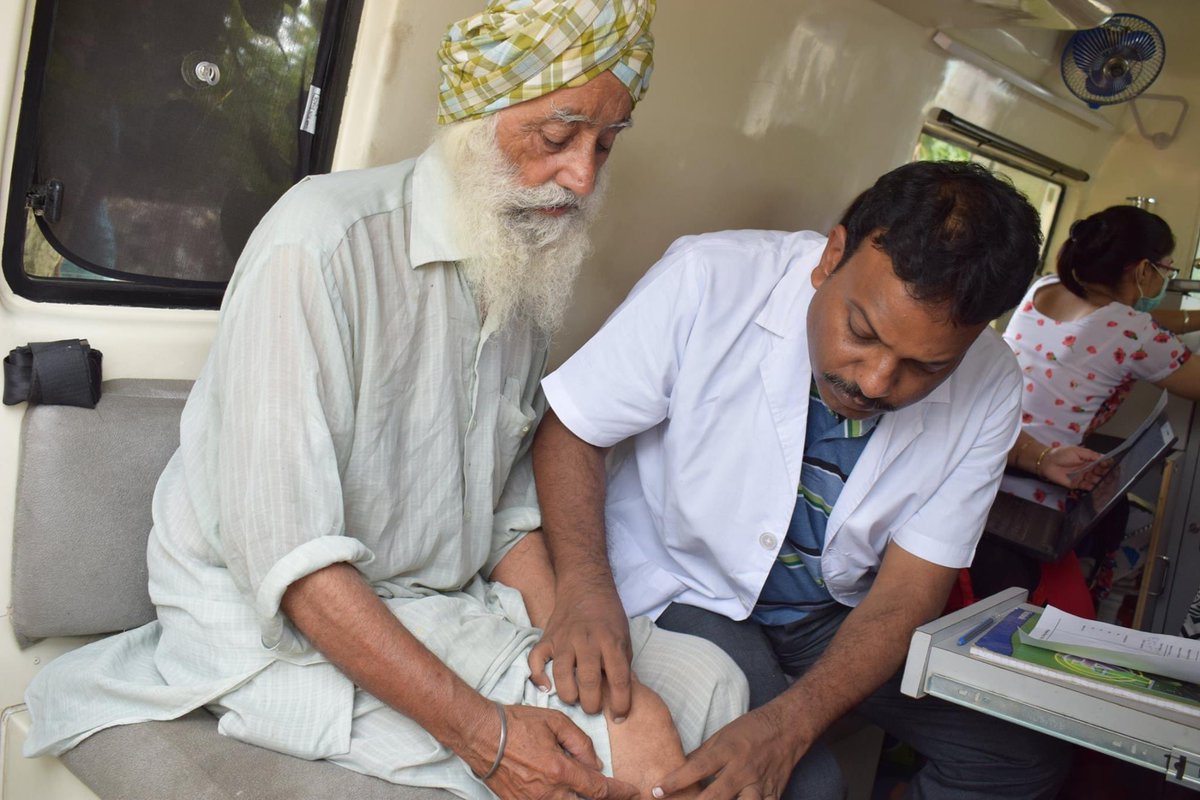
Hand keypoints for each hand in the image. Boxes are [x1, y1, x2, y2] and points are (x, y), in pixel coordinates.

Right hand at [480, 704, 640, 799]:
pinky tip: (566, 792)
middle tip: (616, 795)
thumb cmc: (517, 724)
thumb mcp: (555, 722)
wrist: (480, 735)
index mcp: (559, 771)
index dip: (619, 792)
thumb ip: (580, 743)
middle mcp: (548, 793)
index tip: (632, 792)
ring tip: (589, 791)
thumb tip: (595, 763)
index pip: (598, 789)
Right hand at [528, 582, 632, 717]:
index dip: (621, 703)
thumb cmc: (608, 615)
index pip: (619, 679)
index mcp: (611, 641)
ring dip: (569, 695)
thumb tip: (625, 694)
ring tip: (575, 699)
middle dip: (592, 705)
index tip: (620, 717)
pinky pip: (536, 660)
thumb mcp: (624, 637)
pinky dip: (538, 676)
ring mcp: (564, 639)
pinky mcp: (547, 638)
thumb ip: (623, 664)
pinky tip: (546, 687)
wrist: (585, 586)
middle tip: (594, 708)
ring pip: (562, 675)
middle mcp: (587, 641)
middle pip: (589, 682)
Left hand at [652, 705, 801, 799]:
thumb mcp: (722, 736)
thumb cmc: (750, 730)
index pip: (697, 767)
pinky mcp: (773, 794)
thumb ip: (701, 756)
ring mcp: (759, 784)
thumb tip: (678, 771)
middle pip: (716, 795)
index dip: (676, 780)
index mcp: (727, 750)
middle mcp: (742, 769)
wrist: (787, 728)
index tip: (657, 791)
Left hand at [1040, 445, 1107, 489]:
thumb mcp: (1077, 451)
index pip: (1101, 463)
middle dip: (1105, 474)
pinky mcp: (1077, 484)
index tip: (1110, 465)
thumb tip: (1104, 457)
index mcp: (1088, 460)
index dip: (1106, 464)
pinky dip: (1092, 487)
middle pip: (1100, 473)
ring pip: (1095, 481)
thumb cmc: (1060, 454)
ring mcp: (1082, 477)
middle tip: (1109, 474)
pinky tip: (1097, 487)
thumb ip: (1090, 455)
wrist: (1047, 462)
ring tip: (1105, 481)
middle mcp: (1087, 469)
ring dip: (1101, 481)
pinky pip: (1086, 487)